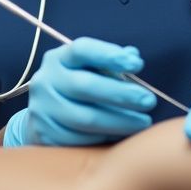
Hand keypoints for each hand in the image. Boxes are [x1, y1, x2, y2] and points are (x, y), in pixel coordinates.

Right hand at [2, 37, 155, 146]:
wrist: (45, 117)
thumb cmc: (78, 88)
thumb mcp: (91, 70)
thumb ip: (112, 63)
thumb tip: (133, 56)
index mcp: (58, 58)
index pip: (82, 50)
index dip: (110, 55)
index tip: (137, 64)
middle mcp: (45, 80)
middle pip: (85, 85)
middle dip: (121, 94)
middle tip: (149, 100)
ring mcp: (42, 108)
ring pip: (85, 117)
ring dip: (119, 121)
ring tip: (143, 122)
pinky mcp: (44, 134)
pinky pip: (79, 139)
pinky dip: (103, 137)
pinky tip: (120, 135)